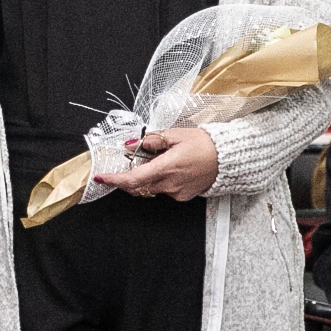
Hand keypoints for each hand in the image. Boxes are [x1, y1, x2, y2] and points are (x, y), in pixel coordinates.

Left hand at [92, 128, 219, 201]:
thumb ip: (151, 140)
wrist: (228, 158)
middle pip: (138, 186)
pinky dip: (160, 180)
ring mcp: (176, 192)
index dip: (115, 180)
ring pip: (150, 188)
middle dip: (127, 178)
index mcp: (166, 167)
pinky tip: (171, 168)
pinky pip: (164, 190)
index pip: (133, 179)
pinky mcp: (182, 196)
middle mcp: (170, 183)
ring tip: (157, 161)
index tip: (102, 177)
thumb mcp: (176, 135)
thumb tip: (132, 144)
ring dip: (145, 177)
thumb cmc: (205, 144)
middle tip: (127, 164)